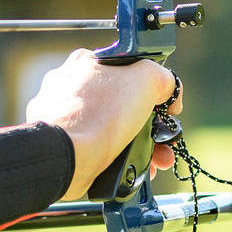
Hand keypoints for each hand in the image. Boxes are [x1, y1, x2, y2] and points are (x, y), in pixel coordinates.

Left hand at [25, 49, 181, 200]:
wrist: (66, 158)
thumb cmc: (100, 114)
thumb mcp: (146, 79)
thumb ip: (162, 78)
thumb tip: (170, 94)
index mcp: (85, 63)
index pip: (126, 70)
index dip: (151, 89)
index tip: (164, 109)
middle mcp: (69, 87)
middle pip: (122, 103)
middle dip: (151, 125)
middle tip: (166, 142)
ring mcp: (63, 117)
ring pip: (111, 129)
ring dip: (141, 146)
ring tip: (158, 162)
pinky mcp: (61, 145)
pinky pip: (97, 149)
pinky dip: (118, 159)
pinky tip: (134, 169)